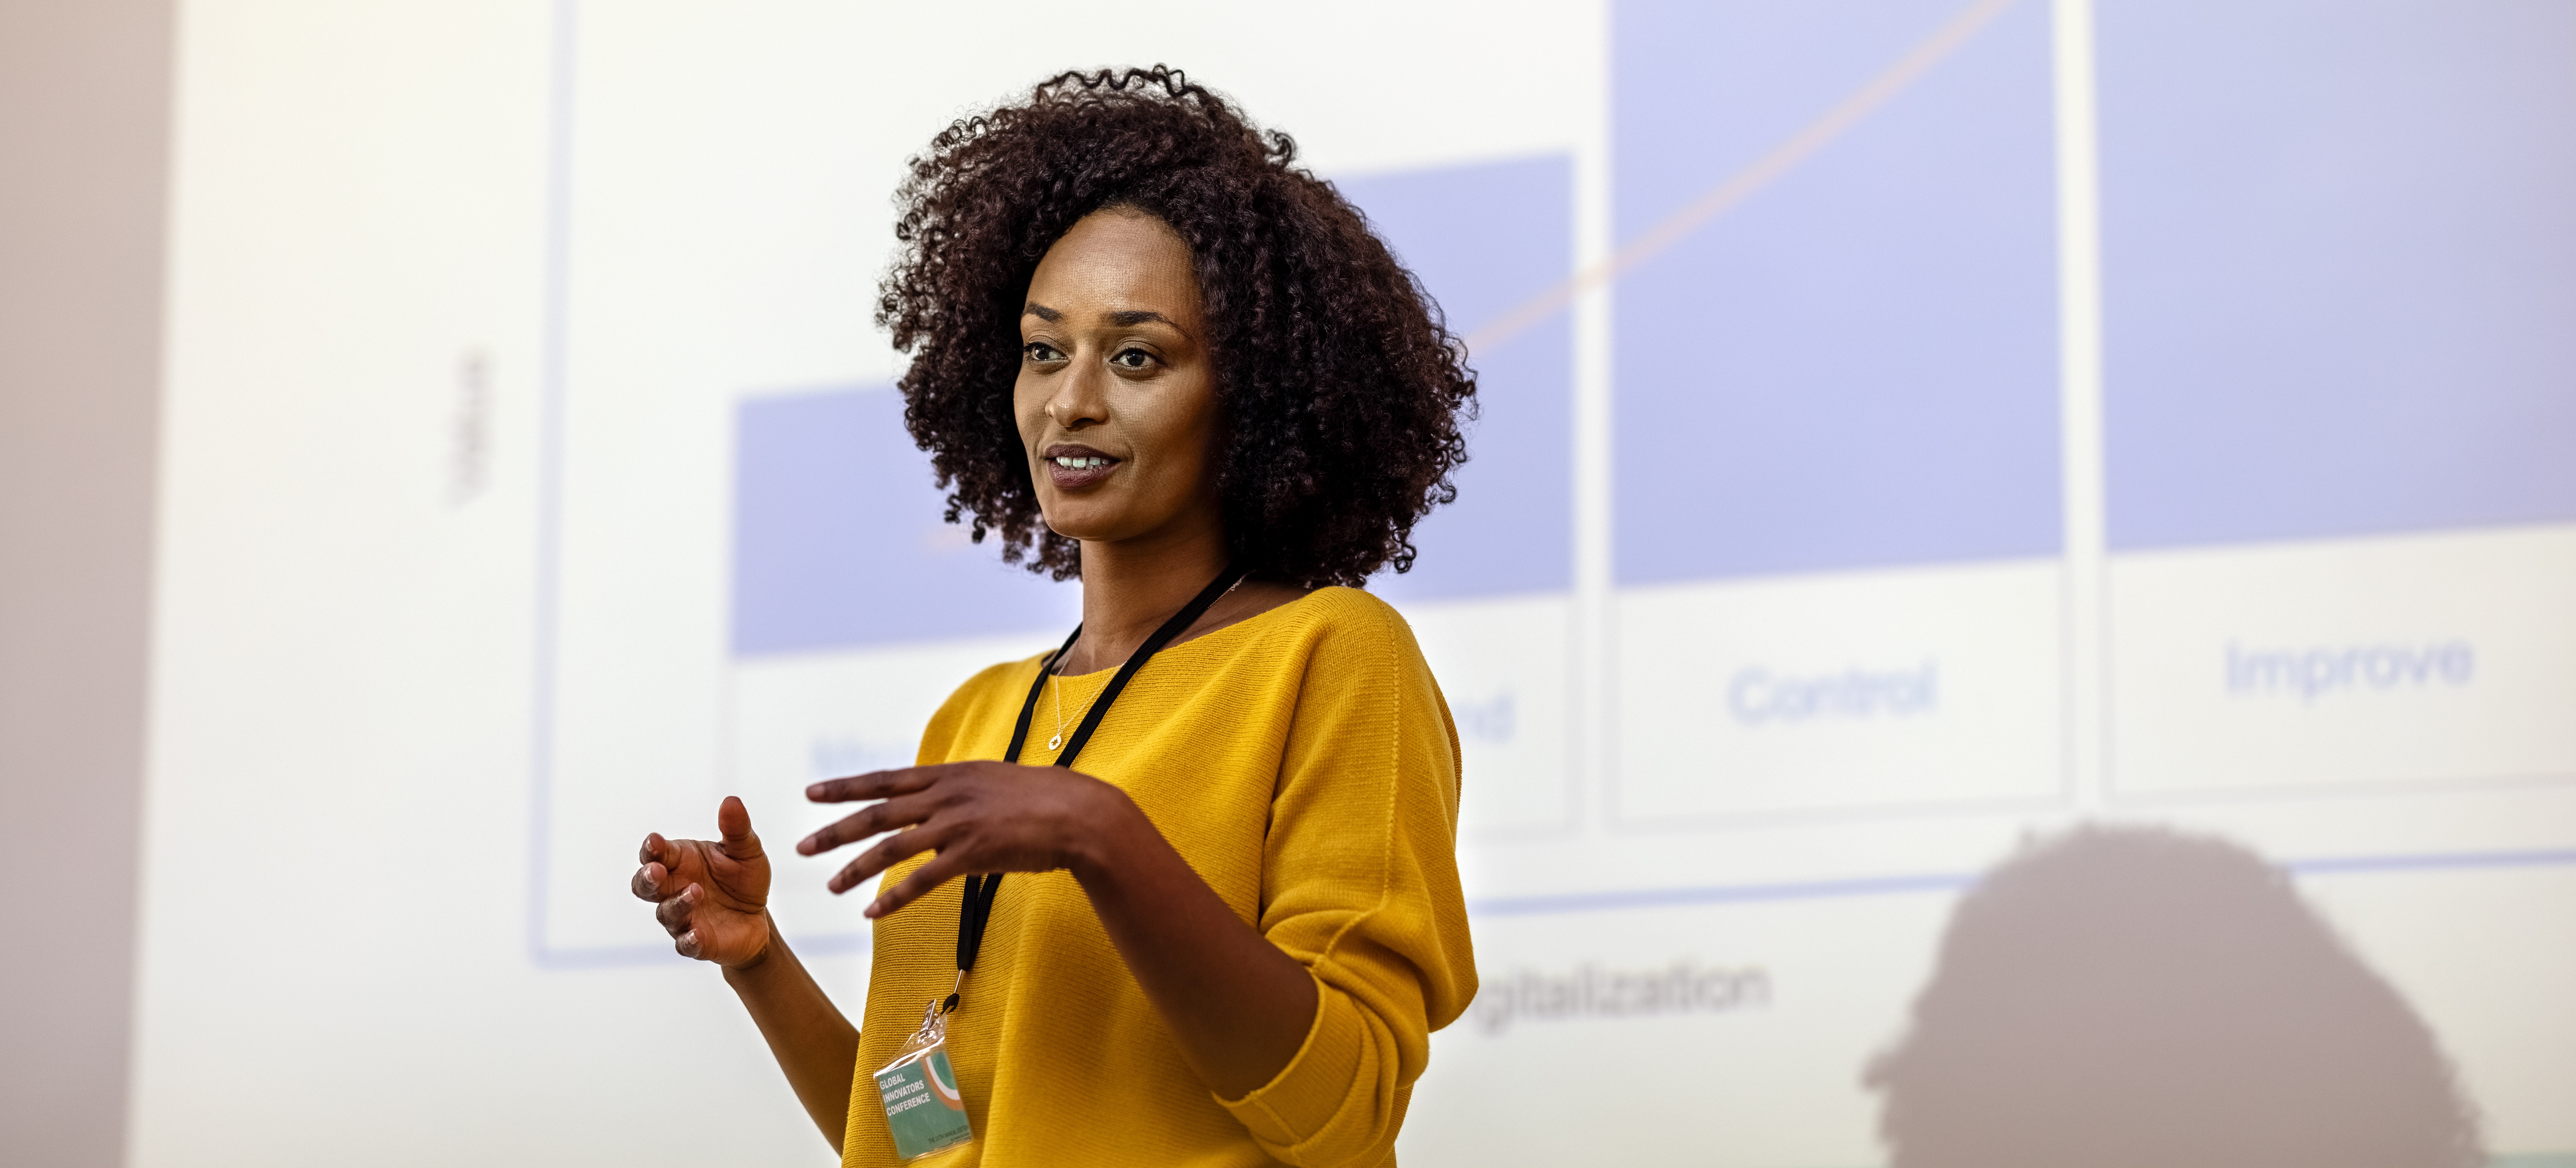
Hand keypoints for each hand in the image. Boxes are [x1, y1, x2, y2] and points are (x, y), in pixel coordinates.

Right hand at [633, 795, 773, 967]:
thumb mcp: (746, 850)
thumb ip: (736, 829)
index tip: (655, 842)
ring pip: (666, 912)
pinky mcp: (697, 942)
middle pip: (645, 885)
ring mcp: (682, 917)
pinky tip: (696, 933)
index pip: (655, 853)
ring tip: (696, 892)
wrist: (758, 916)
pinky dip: (689, 939)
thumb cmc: (743, 878)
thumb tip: (731, 801)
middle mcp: (673, 889)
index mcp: (679, 861)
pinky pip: (685, 943)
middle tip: (656, 871)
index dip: (651, 848)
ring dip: (677, 903)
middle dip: (647, 878)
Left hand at [798, 761, 1137, 917]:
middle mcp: (946, 795)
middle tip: (801, 847)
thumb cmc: (1041, 800)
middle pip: (877, 813)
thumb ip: (958, 789)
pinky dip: (894, 898)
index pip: (884, 779)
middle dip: (834, 830)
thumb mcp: (991, 781)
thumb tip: (934, 795)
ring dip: (855, 869)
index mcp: (948, 775)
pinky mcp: (973, 853)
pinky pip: (922, 880)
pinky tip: (872, 913)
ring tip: (830, 887)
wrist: (1080, 813)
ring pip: (891, 847)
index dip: (845, 787)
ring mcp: (957, 823)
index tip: (812, 792)